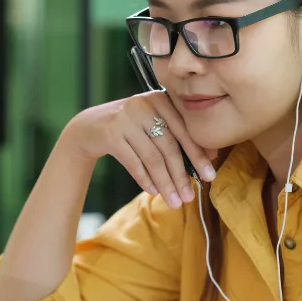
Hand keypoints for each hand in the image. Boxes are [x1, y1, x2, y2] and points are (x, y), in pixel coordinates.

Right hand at [63, 92, 217, 207]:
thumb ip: (178, 135)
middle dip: (181, 175)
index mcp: (160, 99)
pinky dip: (145, 179)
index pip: (184, 130)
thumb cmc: (131, 127)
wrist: (90, 127)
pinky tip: (154, 192)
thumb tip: (211, 157)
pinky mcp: (110, 134)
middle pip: (169, 146)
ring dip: (165, 183)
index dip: (198, 154)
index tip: (210, 176)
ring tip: (174, 202)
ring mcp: (125, 118)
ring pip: (152, 157)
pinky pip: (133, 162)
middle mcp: (143, 105)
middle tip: (189, 196)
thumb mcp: (154, 123)